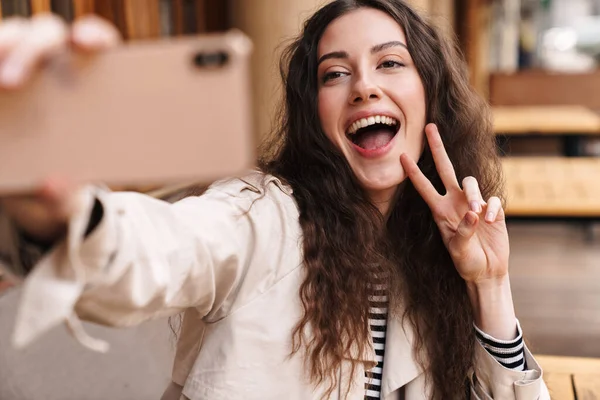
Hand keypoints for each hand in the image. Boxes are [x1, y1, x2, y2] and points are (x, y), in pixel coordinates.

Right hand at [0, 14, 119, 242]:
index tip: (85, 44)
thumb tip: (50, 186)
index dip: (93, 34)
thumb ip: (63, 197)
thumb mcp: (65, 199)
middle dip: (28, 52)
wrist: (35, 196)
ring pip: (10, 36)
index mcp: (91, 85)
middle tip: (11, 84)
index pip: (97, 42)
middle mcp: (55, 66)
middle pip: (46, 35)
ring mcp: (19, 66)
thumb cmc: (63, 186)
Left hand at [400, 123, 508, 284]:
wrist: (487, 271)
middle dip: (437, 148)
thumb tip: (473, 212)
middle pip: (445, 168)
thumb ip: (464, 232)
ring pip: (470, 182)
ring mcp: (473, 204)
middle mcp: (454, 203)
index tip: (401, 156)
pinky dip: (493, 208)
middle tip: (430, 127)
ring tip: (478, 214)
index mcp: (440, 211)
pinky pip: (492, 199)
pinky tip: (492, 222)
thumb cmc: (467, 263)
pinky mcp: (492, 209)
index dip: (413, 172)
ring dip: (474, 195)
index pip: (424, 187)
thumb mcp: (459, 251)